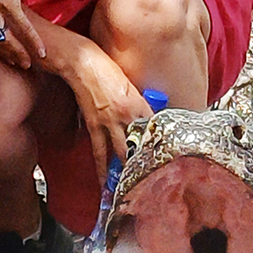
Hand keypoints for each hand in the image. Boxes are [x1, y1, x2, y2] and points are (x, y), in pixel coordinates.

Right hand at [59, 40, 153, 183]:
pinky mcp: (94, 125)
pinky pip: (99, 151)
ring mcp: (110, 122)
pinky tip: (105, 181)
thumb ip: (140, 105)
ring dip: (126, 171)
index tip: (168, 160)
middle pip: (140, 145)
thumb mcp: (131, 87)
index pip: (155, 130)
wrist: (84, 65)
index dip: (161, 146)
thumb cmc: (108, 71)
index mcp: (139, 104)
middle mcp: (127, 115)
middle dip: (145, 164)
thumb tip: (148, 122)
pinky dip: (103, 168)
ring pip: (121, 152)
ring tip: (130, 188)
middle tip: (153, 182)